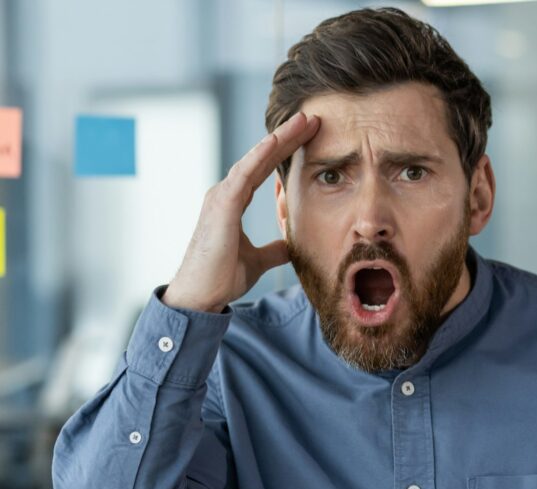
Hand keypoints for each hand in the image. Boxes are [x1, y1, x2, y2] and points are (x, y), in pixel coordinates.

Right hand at [163, 112, 320, 312]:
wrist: (200, 296)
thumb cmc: (221, 277)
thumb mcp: (258, 260)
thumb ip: (274, 249)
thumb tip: (291, 243)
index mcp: (234, 202)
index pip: (265, 170)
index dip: (286, 152)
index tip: (308, 136)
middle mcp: (226, 193)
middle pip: (262, 158)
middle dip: (287, 138)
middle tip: (310, 119)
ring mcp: (221, 197)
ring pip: (255, 160)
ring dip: (279, 139)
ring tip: (302, 122)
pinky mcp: (222, 206)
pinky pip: (244, 175)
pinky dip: (260, 156)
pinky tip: (276, 141)